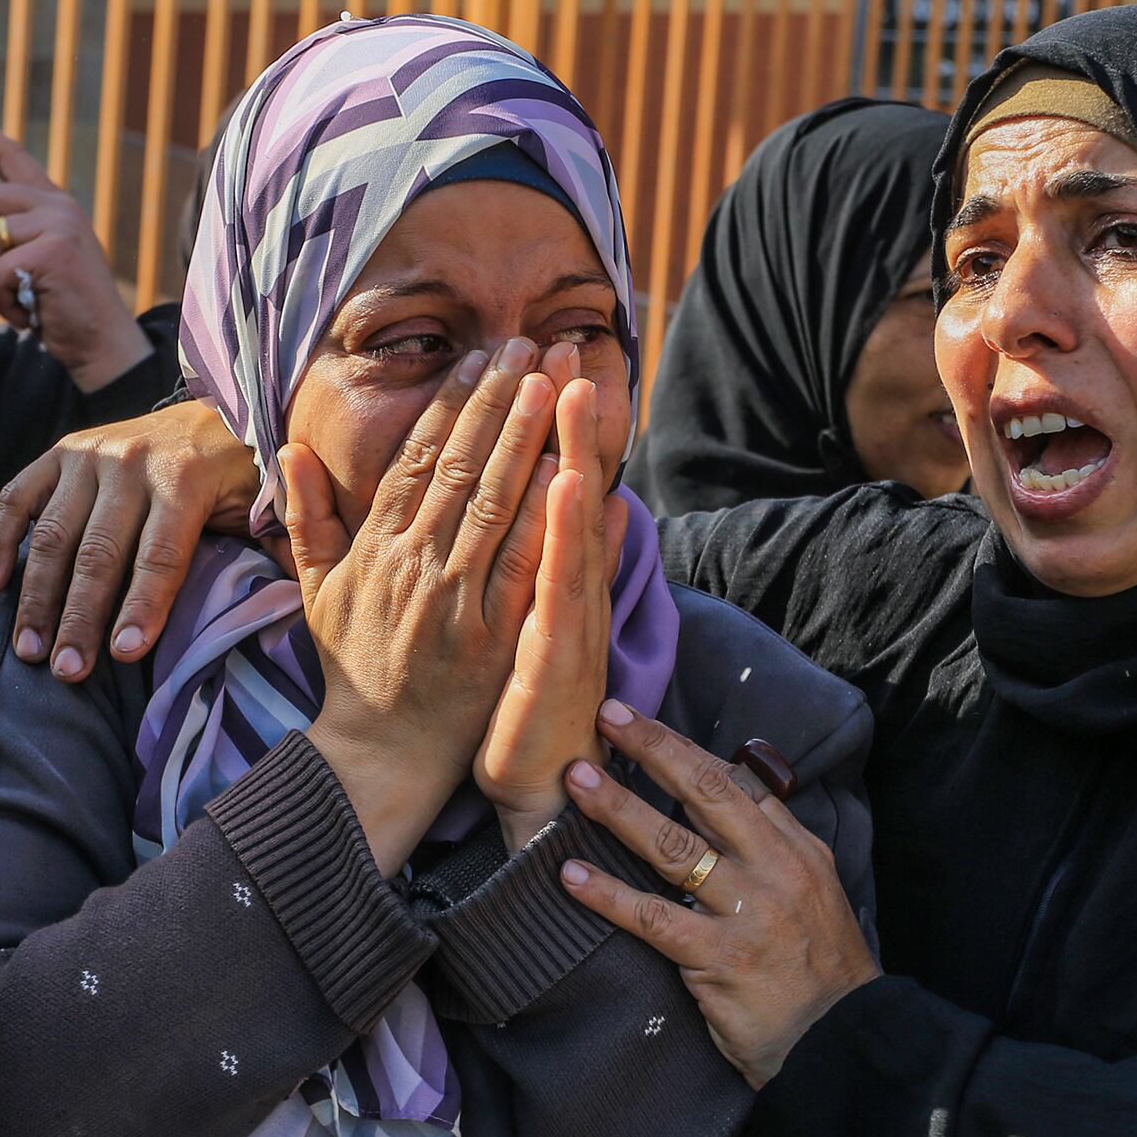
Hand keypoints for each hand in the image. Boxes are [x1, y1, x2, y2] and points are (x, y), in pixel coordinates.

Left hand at [0, 97, 153, 393]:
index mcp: (53, 203)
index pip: (10, 156)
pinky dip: (1, 300)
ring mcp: (59, 224)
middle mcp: (58, 205)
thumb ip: (5, 234)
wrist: (103, 344)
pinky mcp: (53, 250)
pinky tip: (29, 313)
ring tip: (18, 301)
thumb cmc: (63, 309)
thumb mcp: (31, 262)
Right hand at [0, 399, 258, 680]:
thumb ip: (275, 544)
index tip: (124, 654)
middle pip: (98, 552)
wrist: (216, 411)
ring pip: (53, 533)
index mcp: (186, 477)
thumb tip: (292, 597)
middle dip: (80, 617)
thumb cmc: (245, 476)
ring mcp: (90, 454)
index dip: (143, 606)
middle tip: (66, 672)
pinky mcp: (60, 452)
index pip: (160, 554)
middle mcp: (132, 460)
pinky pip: (17, 498)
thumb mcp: (268, 504)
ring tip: (29, 650)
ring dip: (37, 596)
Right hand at [287, 339, 558, 873]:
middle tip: (531, 343)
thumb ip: (307, 518)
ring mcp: (458, 598)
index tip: (480, 357)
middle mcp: (417, 562)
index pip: (419, 457)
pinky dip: (546, 517)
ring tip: (555, 380)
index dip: (452, 402)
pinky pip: (525, 564)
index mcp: (379, 545)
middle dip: (500, 399)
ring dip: (528, 436)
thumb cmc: (354, 665)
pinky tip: (570, 471)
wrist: (382, 749)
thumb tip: (292, 450)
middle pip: (464, 464)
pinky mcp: (495, 635)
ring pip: (497, 502)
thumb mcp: (315, 589)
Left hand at [476, 346, 624, 850]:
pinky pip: (562, 584)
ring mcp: (570, 620)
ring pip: (574, 527)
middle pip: (575, 494)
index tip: (562, 362)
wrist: (542, 784)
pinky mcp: (558, 654)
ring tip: (579, 396)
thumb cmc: (532, 705)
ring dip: (579, 457)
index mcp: (556, 578)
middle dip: (574, 421)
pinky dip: (569, 534)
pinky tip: (573, 490)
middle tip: (575, 353)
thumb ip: (570, 560)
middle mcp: (570, 590)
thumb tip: (604, 497)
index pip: (563, 490)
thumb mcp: (545, 622)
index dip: (565, 426)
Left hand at [557, 703, 878, 1087]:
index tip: (642, 722)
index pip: (737, 784)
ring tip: (577, 781)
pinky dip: (608, 895)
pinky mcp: (719, 959)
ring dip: (619, 809)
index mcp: (796, 849)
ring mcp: (747, 913)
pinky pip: (653, 917)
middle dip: (654, 750)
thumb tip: (727, 800)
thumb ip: (773, 847)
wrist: (844, 1041)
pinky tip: (571, 876)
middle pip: (706, 793)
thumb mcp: (814, 894)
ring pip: (673, 846)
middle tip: (608, 717)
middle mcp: (775, 870)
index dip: (686, 749)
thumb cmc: (818, 970)